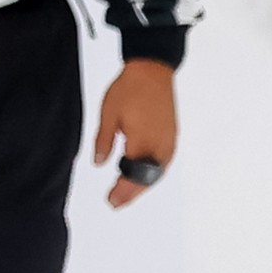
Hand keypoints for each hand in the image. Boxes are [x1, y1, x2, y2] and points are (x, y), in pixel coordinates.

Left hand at [90, 57, 176, 210]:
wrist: (153, 70)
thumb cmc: (130, 88)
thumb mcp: (108, 114)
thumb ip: (103, 141)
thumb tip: (99, 163)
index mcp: (141, 142)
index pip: (131, 177)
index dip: (121, 192)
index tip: (111, 200)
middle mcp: (159, 146)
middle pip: (147, 180)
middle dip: (131, 193)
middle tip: (116, 202)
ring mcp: (168, 141)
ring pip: (158, 172)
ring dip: (143, 185)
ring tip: (128, 192)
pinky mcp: (172, 135)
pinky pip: (164, 162)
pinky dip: (153, 172)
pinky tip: (144, 174)